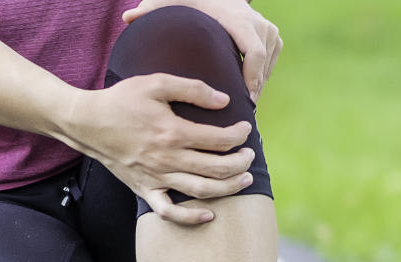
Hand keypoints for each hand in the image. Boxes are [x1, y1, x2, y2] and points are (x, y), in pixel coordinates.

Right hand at [57, 74, 253, 223]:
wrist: (86, 123)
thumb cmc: (121, 100)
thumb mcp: (156, 83)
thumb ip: (192, 89)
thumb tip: (224, 100)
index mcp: (173, 132)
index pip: (220, 139)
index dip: (239, 135)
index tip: (245, 129)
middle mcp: (167, 159)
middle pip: (217, 168)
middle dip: (241, 163)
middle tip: (250, 155)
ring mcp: (156, 177)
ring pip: (202, 190)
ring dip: (229, 187)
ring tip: (244, 179)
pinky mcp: (144, 189)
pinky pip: (169, 212)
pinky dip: (191, 217)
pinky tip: (209, 215)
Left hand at [124, 0, 281, 102]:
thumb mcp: (167, 1)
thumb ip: (149, 9)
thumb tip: (128, 17)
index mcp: (235, 17)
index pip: (255, 52)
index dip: (253, 77)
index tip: (245, 99)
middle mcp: (255, 19)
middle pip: (265, 59)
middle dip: (256, 85)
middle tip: (244, 111)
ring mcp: (265, 24)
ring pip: (270, 59)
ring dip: (260, 81)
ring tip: (245, 105)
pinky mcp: (269, 30)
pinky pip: (273, 55)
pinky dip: (263, 73)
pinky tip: (248, 91)